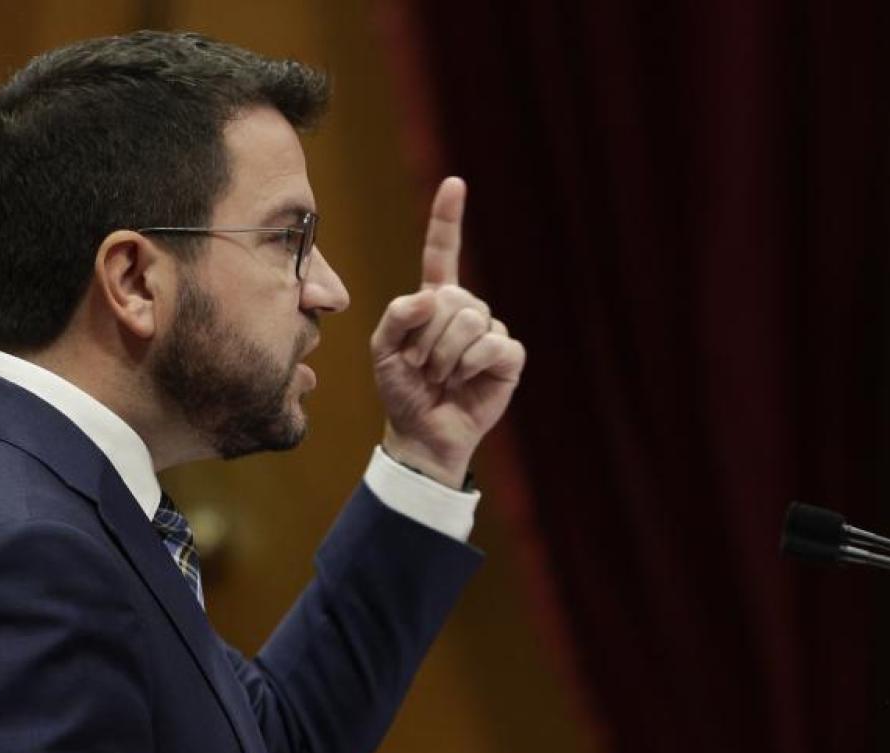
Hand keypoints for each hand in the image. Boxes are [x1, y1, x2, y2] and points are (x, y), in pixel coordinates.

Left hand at [370, 177, 525, 487]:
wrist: (422, 432)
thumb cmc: (402, 390)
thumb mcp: (382, 350)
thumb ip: (397, 316)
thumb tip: (430, 296)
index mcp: (435, 300)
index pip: (443, 251)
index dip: (448, 218)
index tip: (454, 183)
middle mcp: (465, 309)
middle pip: (452, 298)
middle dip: (428, 337)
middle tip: (419, 366)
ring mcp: (489, 330)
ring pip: (470, 321)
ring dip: (444, 355)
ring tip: (438, 376)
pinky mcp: (508, 356)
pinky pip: (492, 345)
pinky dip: (469, 365)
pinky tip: (463, 380)